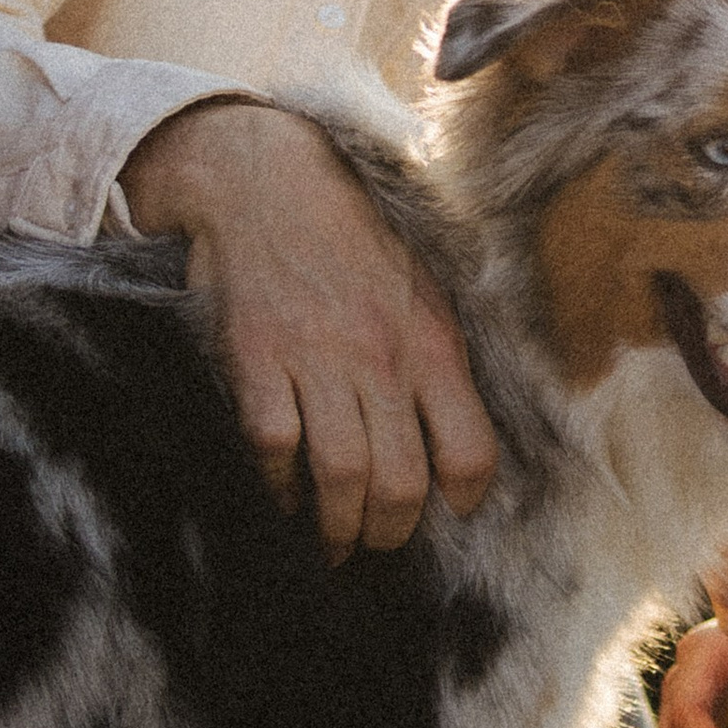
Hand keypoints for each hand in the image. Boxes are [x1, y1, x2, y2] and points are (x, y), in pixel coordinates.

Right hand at [122, 101, 498, 559]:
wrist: (268, 182)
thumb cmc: (352, 241)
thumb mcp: (423, 288)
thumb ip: (441, 358)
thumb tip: (459, 431)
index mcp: (433, 345)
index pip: (470, 452)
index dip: (462, 501)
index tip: (445, 516)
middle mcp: (381, 359)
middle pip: (401, 483)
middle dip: (390, 533)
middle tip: (376, 545)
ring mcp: (317, 361)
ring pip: (342, 476)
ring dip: (336, 529)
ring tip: (331, 545)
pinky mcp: (256, 359)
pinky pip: (273, 446)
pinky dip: (277, 486)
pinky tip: (282, 495)